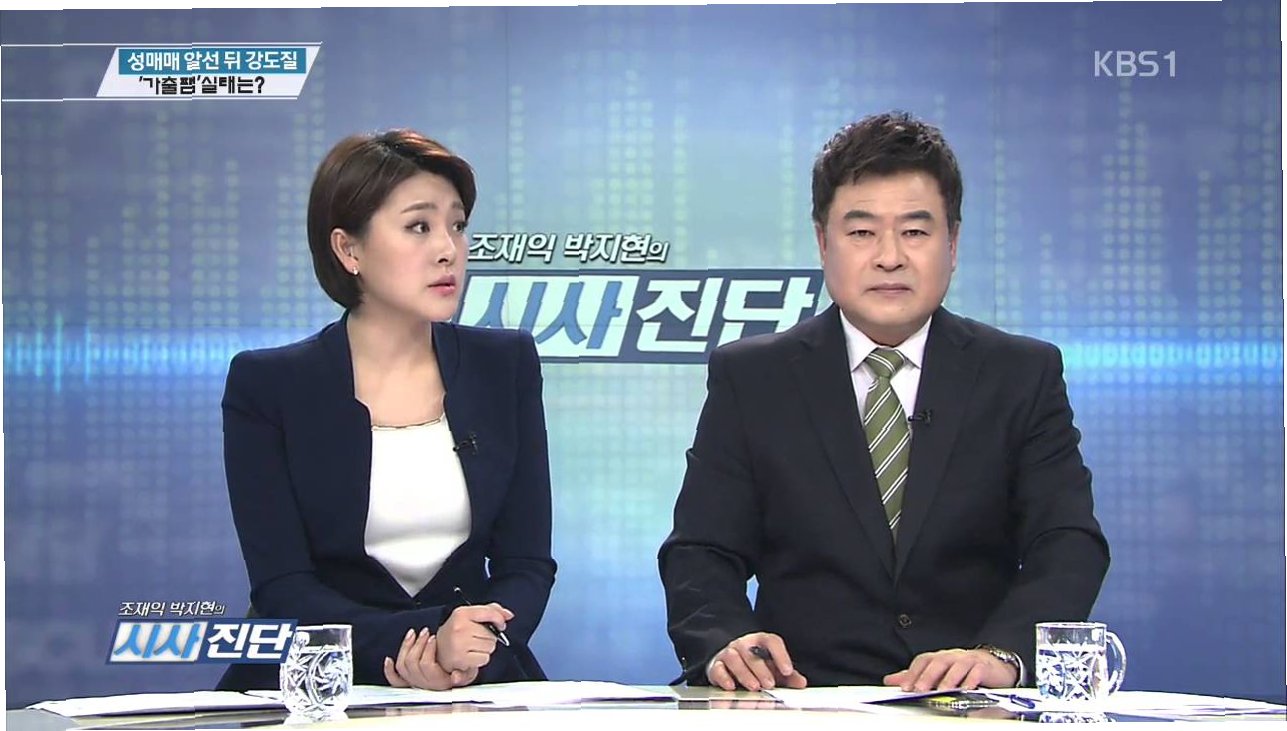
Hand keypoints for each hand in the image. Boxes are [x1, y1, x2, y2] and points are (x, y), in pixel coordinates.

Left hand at [383, 628, 476, 689]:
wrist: (456, 681)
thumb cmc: (463, 674)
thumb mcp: (469, 674)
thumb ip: (465, 674)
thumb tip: (456, 676)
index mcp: (437, 682)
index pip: (426, 665)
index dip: (428, 649)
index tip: (434, 638)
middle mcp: (423, 684)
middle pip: (412, 663)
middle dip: (418, 643)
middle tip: (426, 632)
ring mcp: (414, 683)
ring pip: (402, 665)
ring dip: (406, 647)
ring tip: (414, 634)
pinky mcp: (407, 683)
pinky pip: (394, 679)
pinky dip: (389, 670)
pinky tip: (389, 659)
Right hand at [435, 603, 513, 672]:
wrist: (438, 651)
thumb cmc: (457, 632)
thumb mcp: (471, 616)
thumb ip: (491, 611)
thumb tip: (508, 615)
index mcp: (462, 613)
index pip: (489, 612)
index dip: (499, 619)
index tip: (500, 624)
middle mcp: (460, 627)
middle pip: (492, 634)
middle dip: (489, 638)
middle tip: (477, 639)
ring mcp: (459, 643)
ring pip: (490, 646)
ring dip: (485, 649)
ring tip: (473, 647)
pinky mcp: (461, 658)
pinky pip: (485, 658)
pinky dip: (481, 659)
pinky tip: (471, 656)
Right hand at [706, 632, 807, 691]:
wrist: (729, 662)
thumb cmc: (755, 665)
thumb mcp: (773, 668)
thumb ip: (788, 676)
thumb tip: (801, 683)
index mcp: (761, 641)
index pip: (772, 641)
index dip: (781, 655)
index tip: (788, 671)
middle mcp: (744, 644)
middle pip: (751, 652)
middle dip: (761, 669)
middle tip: (769, 684)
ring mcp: (729, 653)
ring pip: (734, 658)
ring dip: (744, 673)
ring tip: (754, 687)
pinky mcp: (716, 665)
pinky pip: (718, 668)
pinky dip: (724, 678)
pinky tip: (731, 687)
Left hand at [883, 648, 1017, 691]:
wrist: (992, 665)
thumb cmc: (961, 669)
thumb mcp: (937, 673)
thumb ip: (915, 676)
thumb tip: (890, 680)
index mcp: (939, 657)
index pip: (923, 660)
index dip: (913, 672)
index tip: (905, 687)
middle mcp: (951, 656)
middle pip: (938, 661)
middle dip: (928, 675)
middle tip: (920, 689)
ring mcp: (968, 660)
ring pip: (957, 665)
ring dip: (949, 678)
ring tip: (942, 691)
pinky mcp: (983, 666)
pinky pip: (977, 671)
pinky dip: (971, 679)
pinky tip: (967, 688)